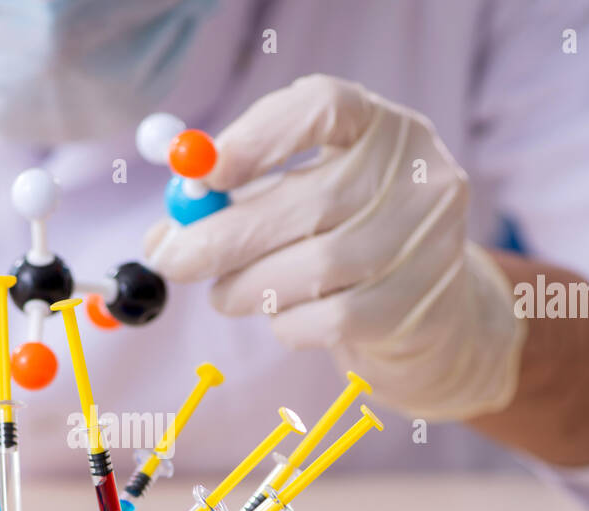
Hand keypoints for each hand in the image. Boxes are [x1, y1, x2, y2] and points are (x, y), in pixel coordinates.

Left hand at [145, 74, 524, 420]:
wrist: (426, 312)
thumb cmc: (339, 240)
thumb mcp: (292, 200)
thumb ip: (228, 204)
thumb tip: (162, 235)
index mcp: (380, 126)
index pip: (322, 108)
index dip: (257, 138)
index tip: (203, 174)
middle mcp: (416, 174)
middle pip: (311, 199)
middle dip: (224, 236)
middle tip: (172, 260)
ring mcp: (425, 242)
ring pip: (313, 268)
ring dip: (247, 288)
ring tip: (227, 295)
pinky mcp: (416, 305)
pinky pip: (327, 319)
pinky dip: (286, 324)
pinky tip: (285, 316)